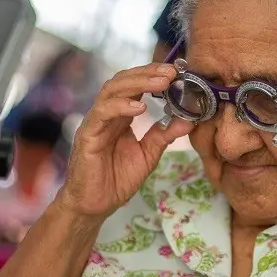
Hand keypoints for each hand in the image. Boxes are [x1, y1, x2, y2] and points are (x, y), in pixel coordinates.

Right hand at [58, 64, 193, 218]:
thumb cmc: (116, 179)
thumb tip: (189, 119)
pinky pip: (102, 114)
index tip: (177, 71)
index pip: (135, 86)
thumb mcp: (148, 154)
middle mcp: (107, 114)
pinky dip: (120, 106)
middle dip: (148, 74)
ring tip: (161, 82)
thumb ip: (164, 135)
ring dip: (137, 83)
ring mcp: (95, 123)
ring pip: (111, 91)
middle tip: (171, 72)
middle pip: (123, 81)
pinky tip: (139, 107)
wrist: (95, 205)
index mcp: (120, 116)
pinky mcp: (87, 135)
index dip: (153, 75)